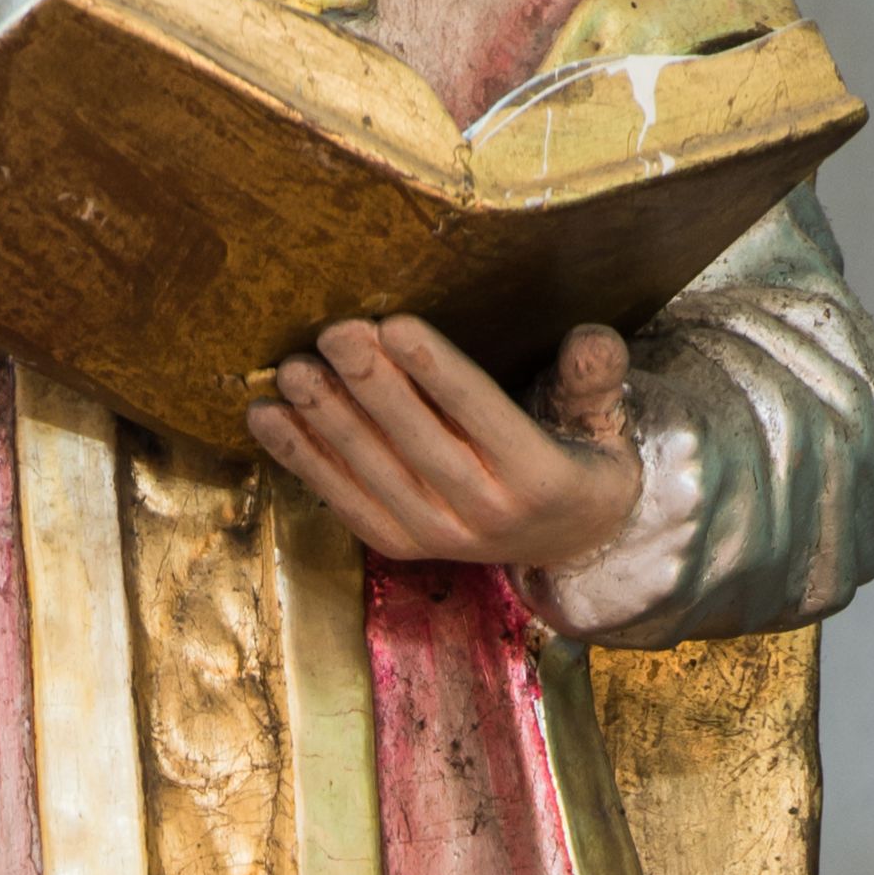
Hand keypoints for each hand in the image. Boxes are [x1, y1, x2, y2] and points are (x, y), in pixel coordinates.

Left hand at [247, 314, 642, 573]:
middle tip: (335, 333)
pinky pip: (345, 504)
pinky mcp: (402, 547)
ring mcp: (438, 537)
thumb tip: (592, 338)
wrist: (571, 544)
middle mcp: (486, 515)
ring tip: (292, 372)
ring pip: (375, 475)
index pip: (484, 416)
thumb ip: (595, 379)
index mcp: (541, 479)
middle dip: (373, 386)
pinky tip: (268, 419)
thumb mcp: (606, 422)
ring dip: (327, 422)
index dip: (439, 373)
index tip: (399, 326)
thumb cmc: (580, 461)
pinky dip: (304, 462)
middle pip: (420, 445)